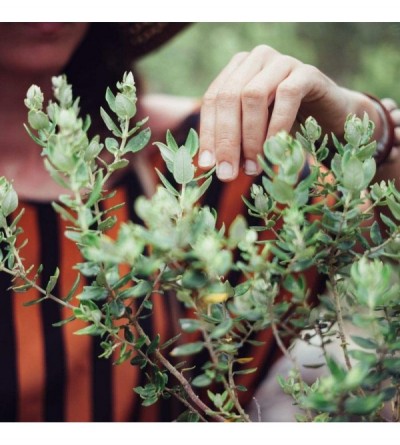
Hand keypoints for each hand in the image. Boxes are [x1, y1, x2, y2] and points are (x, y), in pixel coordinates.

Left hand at [198, 45, 358, 180]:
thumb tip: (208, 164)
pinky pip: (287, 96)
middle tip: (228, 174)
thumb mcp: (252, 132)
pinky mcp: (307, 72)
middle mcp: (256, 59)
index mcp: (236, 70)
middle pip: (229, 97)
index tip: (207, 165)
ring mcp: (281, 62)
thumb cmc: (285, 126)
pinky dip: (276, 127)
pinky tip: (274, 150)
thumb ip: (232, 139)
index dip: (208, 133)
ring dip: (250, 137)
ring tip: (252, 167)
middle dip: (226, 140)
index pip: (213, 100)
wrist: (329, 119)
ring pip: (253, 95)